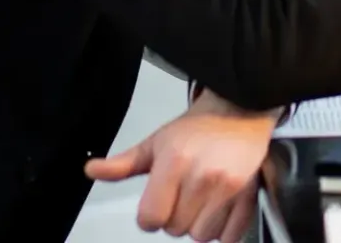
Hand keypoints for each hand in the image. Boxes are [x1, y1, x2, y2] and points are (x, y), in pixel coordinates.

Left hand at [85, 92, 275, 241]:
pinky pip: (228, 237)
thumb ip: (123, 163)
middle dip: (175, 217)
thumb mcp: (156, 142)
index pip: (150, 219)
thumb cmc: (196, 128)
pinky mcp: (249, 196)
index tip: (158, 202)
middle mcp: (202, 177)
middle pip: (174, 229)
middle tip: (184, 194)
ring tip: (203, 200)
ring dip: (198, 225)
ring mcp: (228, 188)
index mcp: (174, 163)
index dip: (150, 216)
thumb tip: (91, 170)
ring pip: (200, 236)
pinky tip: (220, 208)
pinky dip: (222, 230)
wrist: (240, 110)